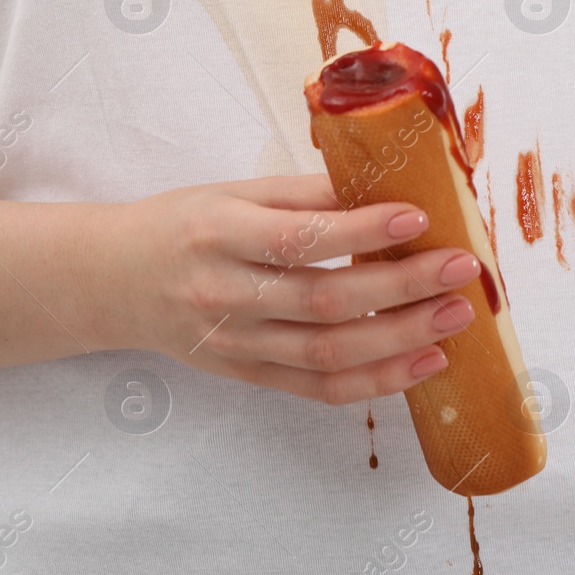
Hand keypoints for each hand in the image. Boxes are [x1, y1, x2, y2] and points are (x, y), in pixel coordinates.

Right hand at [94, 174, 480, 403]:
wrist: (112, 281)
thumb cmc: (187, 226)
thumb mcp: (235, 193)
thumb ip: (308, 194)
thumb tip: (390, 184)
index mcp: (218, 234)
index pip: (297, 238)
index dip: (361, 231)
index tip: (418, 217)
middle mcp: (224, 294)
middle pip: (324, 301)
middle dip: (402, 288)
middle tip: (461, 269)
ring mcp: (236, 344)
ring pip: (328, 353)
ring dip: (403, 338)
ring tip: (457, 316)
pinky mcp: (248, 376)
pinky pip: (320, 390)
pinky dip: (378, 381)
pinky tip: (425, 361)